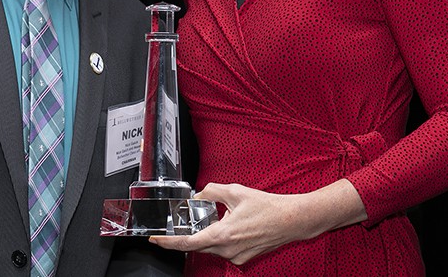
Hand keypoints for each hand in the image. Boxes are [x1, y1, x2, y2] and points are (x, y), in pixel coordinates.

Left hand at [149, 183, 318, 265]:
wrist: (291, 220)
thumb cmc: (267, 207)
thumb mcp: (235, 191)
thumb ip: (211, 190)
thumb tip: (199, 195)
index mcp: (223, 235)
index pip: (187, 243)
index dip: (168, 242)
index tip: (156, 239)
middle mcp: (228, 250)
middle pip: (198, 246)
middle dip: (188, 235)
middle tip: (182, 224)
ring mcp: (236, 256)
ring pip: (211, 248)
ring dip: (206, 235)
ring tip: (215, 219)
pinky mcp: (243, 257)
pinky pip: (223, 250)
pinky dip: (219, 239)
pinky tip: (228, 225)